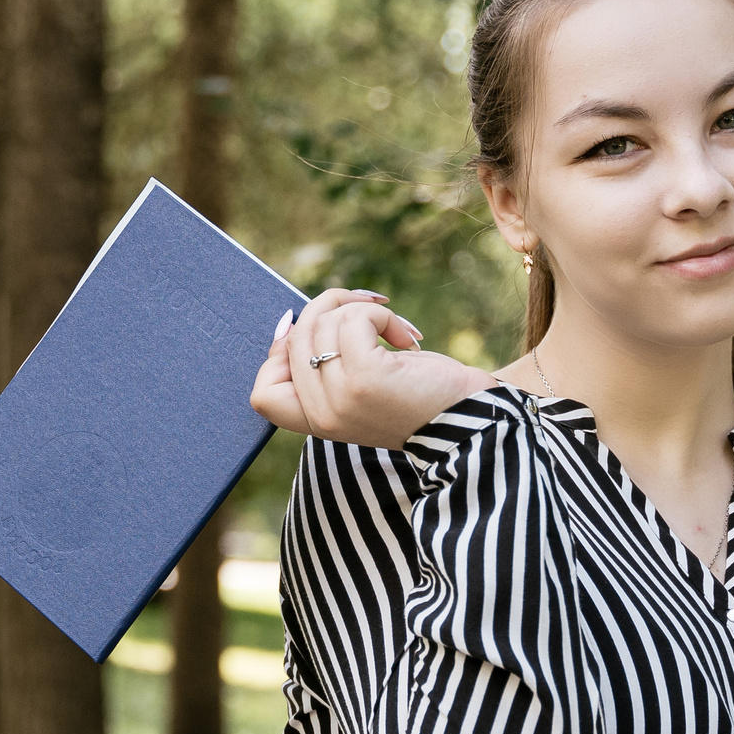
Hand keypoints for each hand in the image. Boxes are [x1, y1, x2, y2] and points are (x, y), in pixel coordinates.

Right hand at [249, 287, 496, 449]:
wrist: (471, 423)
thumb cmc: (419, 398)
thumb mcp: (362, 385)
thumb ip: (326, 364)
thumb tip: (292, 319)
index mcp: (317, 424)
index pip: (262, 394)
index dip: (277, 354)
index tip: (316, 334)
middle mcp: (322, 416)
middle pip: (294, 339)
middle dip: (330, 309)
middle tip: (372, 312)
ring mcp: (340, 398)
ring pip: (323, 323)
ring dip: (363, 310)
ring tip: (396, 331)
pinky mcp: (365, 378)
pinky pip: (354, 320)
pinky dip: (381, 314)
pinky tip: (406, 337)